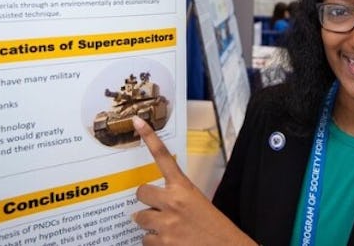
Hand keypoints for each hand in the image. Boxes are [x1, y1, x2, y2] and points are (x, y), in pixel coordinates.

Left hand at [132, 117, 254, 245]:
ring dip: (150, 225)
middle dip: (145, 201)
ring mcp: (165, 224)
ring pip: (140, 219)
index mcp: (184, 188)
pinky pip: (146, 240)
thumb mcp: (200, 203)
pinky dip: (155, 242)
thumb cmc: (215, 228)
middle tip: (155, 208)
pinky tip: (170, 243)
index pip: (164, 157)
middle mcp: (172, 202)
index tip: (138, 120)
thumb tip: (156, 203)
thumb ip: (178, 198)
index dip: (149, 137)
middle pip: (141, 192)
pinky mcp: (161, 243)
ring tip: (169, 230)